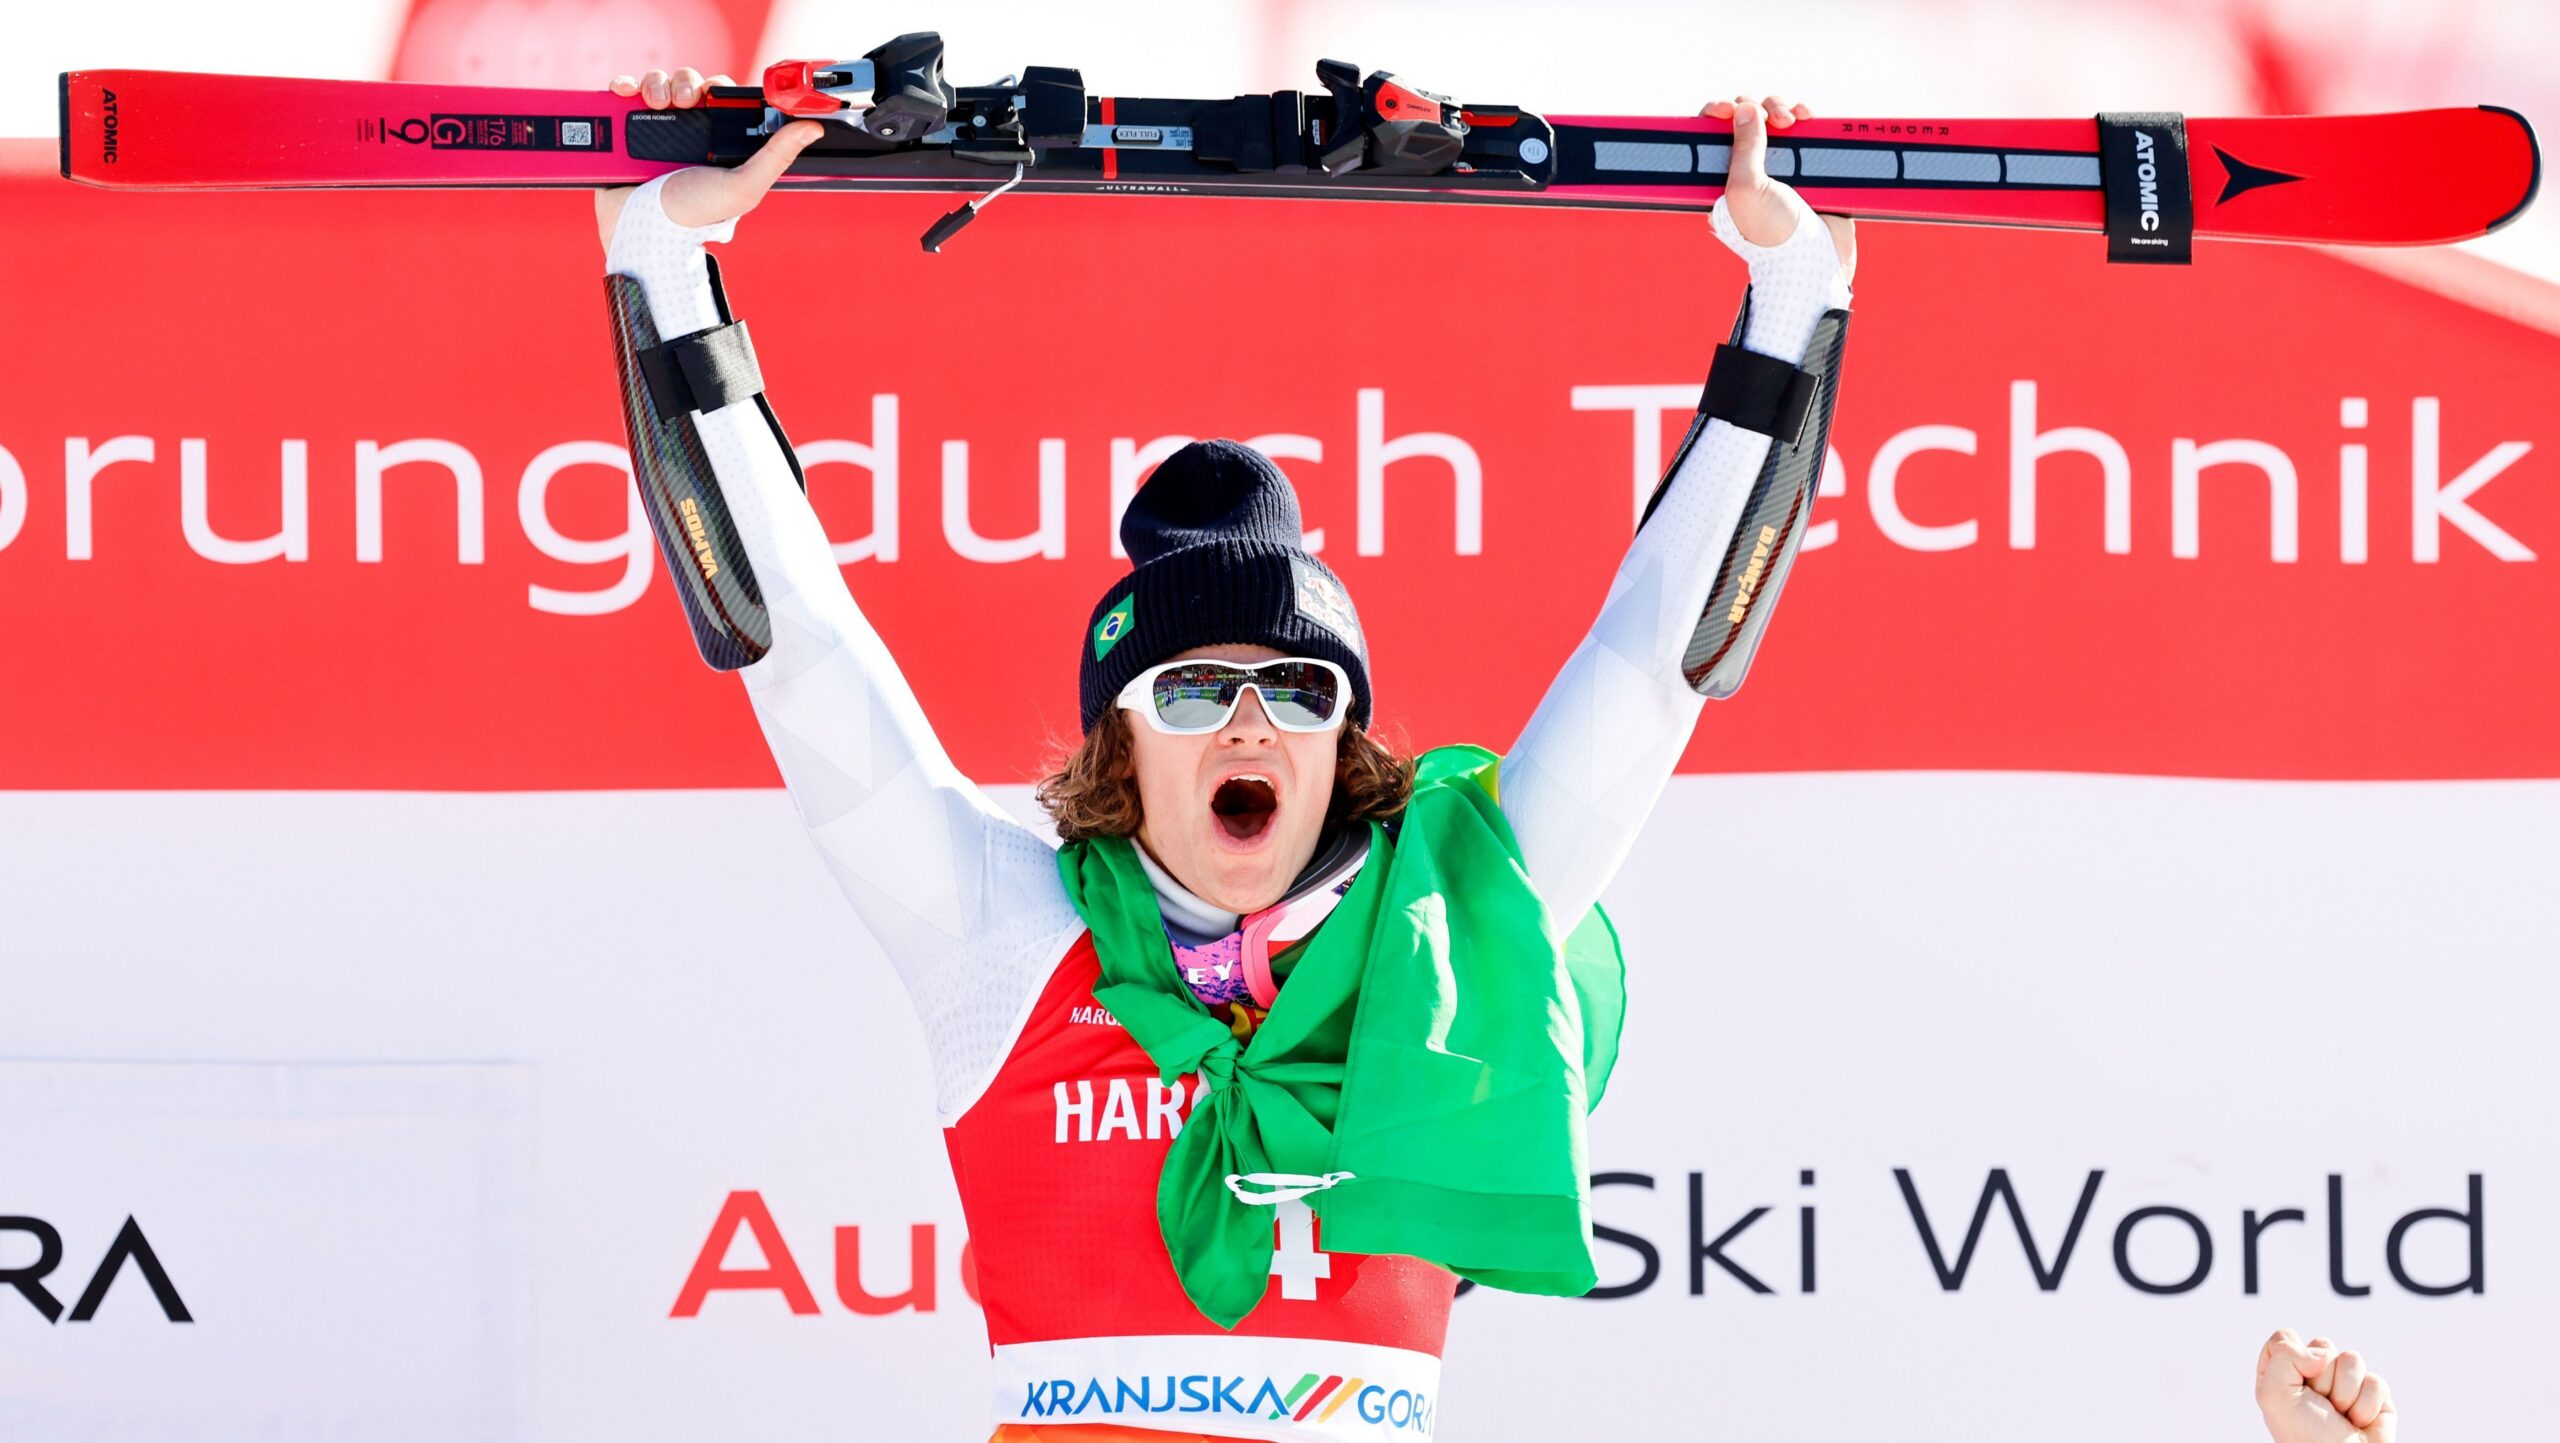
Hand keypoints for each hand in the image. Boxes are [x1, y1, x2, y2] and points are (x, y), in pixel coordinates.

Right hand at [594, 67, 826, 251]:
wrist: (642, 233)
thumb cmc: (695, 217)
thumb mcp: (743, 186)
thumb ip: (776, 156)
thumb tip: (813, 128)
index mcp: (716, 140)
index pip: (721, 97)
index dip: (717, 87)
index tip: (713, 93)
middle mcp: (686, 132)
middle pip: (687, 84)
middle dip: (686, 82)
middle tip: (685, 100)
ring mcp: (653, 130)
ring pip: (656, 83)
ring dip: (656, 82)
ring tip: (655, 102)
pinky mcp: (622, 130)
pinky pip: (623, 95)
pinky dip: (623, 86)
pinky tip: (627, 92)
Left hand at [1701, 94, 1855, 284]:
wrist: (1816, 260)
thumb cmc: (1773, 236)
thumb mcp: (1746, 190)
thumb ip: (1743, 148)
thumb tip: (1743, 108)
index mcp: (1723, 180)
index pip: (1711, 136)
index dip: (1716, 115)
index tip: (1727, 109)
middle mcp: (1750, 171)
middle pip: (1746, 120)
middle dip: (1755, 109)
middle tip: (1770, 120)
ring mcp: (1781, 167)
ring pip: (1776, 120)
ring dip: (1781, 108)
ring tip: (1791, 120)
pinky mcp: (1809, 167)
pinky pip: (1805, 131)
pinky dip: (1806, 118)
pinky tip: (1806, 117)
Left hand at [2257, 1330, 2395, 1442]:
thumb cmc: (2304, 1434)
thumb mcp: (2275, 1395)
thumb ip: (2283, 1356)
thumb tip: (2322, 1351)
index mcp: (2283, 1372)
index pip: (2285, 1338)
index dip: (2292, 1357)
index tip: (2294, 1386)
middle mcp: (2314, 1374)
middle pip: (2323, 1345)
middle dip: (2322, 1378)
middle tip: (2320, 1405)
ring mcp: (2346, 1382)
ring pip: (2352, 1359)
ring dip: (2345, 1392)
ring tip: (2340, 1415)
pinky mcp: (2374, 1394)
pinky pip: (2376, 1381)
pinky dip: (2367, 1405)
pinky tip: (2359, 1421)